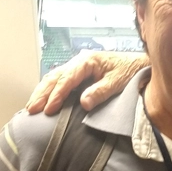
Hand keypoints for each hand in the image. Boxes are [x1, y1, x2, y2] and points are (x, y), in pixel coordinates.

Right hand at [26, 51, 147, 115]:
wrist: (139, 64)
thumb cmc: (130, 71)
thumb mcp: (118, 82)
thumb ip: (101, 92)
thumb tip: (83, 103)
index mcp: (87, 61)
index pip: (67, 78)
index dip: (56, 94)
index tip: (49, 109)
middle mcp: (79, 61)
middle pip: (55, 76)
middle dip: (42, 93)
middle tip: (31, 109)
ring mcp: (77, 66)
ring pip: (54, 77)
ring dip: (42, 92)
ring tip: (31, 107)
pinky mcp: (79, 72)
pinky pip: (60, 80)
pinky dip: (50, 90)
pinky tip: (43, 100)